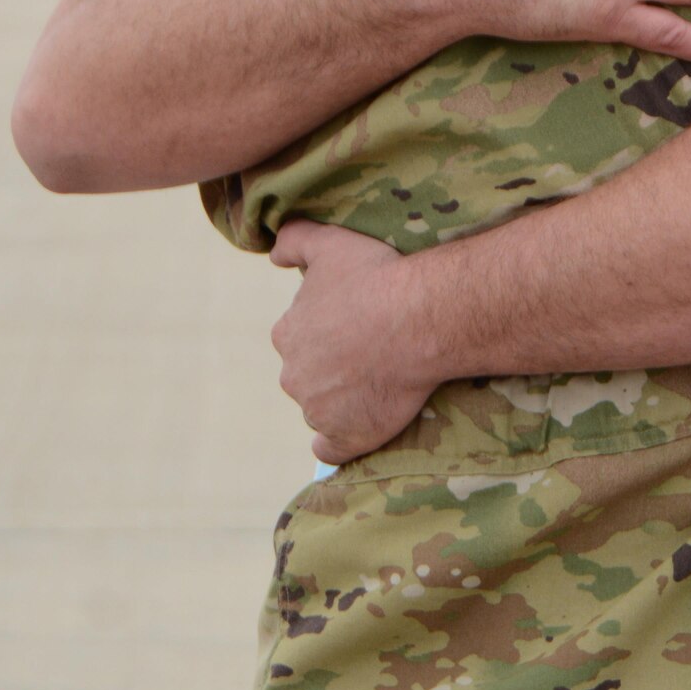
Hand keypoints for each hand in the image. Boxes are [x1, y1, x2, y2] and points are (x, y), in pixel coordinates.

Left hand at [269, 220, 437, 462]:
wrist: (419, 319)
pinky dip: (338, 443)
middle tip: (371, 354)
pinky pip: (331, 449)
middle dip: (331, 368)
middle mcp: (293, 375)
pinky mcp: (346, 436)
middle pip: (308, 375)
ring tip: (379, 384)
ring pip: (321, 408)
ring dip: (341, 401)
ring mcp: (318, 410)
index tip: (354, 325)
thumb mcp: (330, 243)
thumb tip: (271, 255)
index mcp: (287, 333)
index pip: (297, 338)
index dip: (325, 332)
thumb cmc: (377, 277)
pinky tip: (354, 432)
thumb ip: (294, 240)